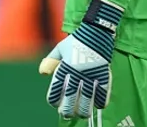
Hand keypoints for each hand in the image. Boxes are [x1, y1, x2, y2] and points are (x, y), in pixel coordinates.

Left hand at [40, 0, 123, 118]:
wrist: (96, 31)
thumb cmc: (76, 41)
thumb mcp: (60, 48)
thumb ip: (51, 61)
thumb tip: (42, 74)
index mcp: (65, 66)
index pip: (57, 87)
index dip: (54, 98)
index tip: (54, 104)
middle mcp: (77, 72)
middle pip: (70, 96)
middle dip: (67, 108)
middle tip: (65, 114)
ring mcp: (91, 74)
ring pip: (86, 98)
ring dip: (84, 109)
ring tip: (81, 114)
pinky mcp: (103, 74)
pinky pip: (102, 92)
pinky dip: (100, 101)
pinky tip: (97, 106)